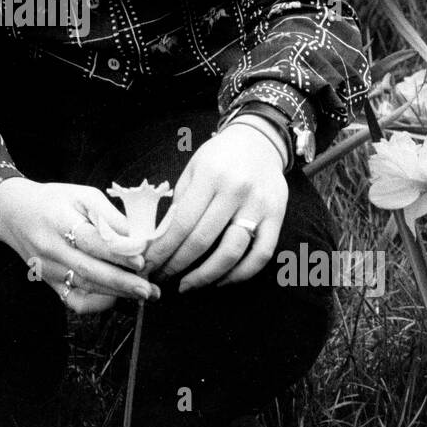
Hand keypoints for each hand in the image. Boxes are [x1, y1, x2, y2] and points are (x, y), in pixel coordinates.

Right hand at [0, 178, 159, 314]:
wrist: (14, 213)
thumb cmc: (53, 201)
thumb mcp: (82, 195)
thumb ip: (108, 215)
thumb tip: (136, 236)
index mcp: (58, 220)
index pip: (90, 240)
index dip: (117, 252)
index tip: (141, 260)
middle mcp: (50, 249)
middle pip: (88, 270)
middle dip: (122, 282)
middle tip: (148, 289)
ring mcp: (48, 270)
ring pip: (84, 287)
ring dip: (116, 294)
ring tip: (144, 294)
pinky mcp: (49, 283)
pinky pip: (73, 301)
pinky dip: (96, 304)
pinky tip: (116, 298)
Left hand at [141, 122, 288, 291]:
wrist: (259, 141)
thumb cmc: (219, 157)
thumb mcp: (193, 169)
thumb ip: (179, 203)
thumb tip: (160, 242)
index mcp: (210, 176)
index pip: (181, 223)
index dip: (163, 250)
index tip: (148, 265)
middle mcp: (237, 190)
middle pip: (203, 240)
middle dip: (177, 265)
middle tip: (162, 279)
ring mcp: (260, 205)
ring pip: (232, 252)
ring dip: (206, 276)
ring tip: (187, 285)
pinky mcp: (278, 216)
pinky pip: (261, 255)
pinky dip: (240, 274)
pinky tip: (221, 280)